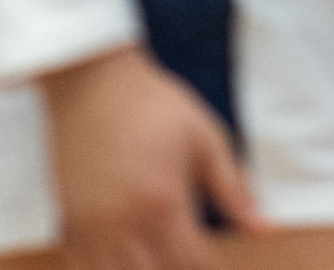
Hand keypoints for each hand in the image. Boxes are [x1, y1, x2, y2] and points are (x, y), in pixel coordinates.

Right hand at [40, 44, 265, 268]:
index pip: (192, 262)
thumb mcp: (205, 138)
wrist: (95, 83)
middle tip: (189, 249)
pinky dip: (105, 269)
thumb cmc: (155, 105)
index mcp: (162, 204)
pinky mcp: (68, 222)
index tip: (220, 258)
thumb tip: (264, 228)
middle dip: (178, 268)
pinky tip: (126, 256)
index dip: (210, 265)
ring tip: (162, 251)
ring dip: (144, 269)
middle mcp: (123, 224)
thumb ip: (233, 189)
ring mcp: (91, 227)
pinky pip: (84, 267)